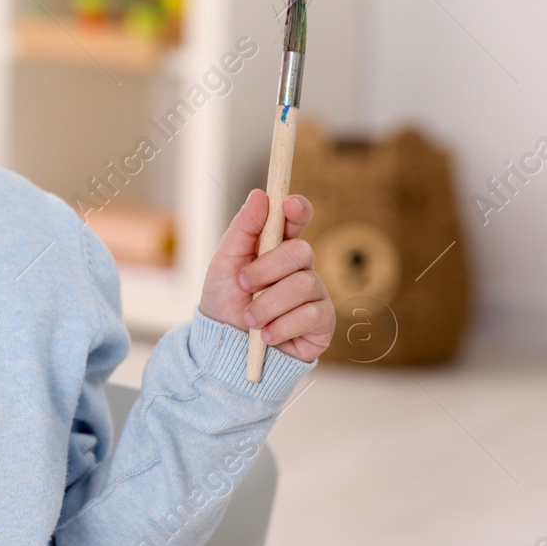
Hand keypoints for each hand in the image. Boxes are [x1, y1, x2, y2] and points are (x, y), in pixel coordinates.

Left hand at [199, 189, 335, 362]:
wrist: (225, 349)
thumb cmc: (225, 303)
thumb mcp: (224, 264)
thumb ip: (243, 230)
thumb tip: (260, 195)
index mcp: (277, 249)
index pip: (297, 221)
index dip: (297, 210)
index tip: (288, 205)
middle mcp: (301, 269)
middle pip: (301, 252)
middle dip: (267, 268)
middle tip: (243, 284)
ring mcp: (315, 296)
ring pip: (304, 285)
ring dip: (268, 304)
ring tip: (250, 319)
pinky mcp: (322, 324)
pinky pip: (311, 315)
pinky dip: (280, 326)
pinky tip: (267, 336)